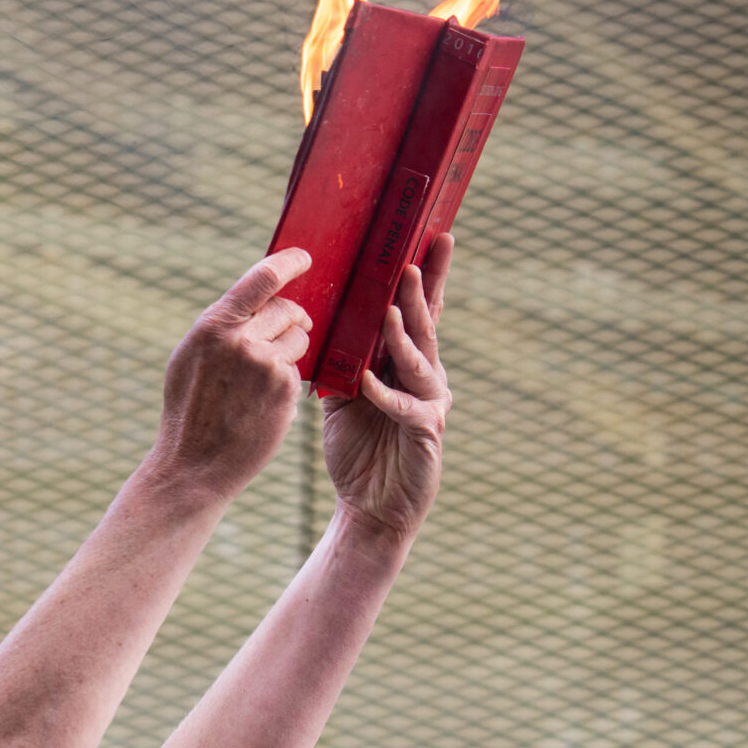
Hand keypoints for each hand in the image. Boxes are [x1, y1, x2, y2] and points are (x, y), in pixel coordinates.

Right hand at [150, 249, 310, 505]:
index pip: (264, 278)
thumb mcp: (192, 357)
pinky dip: (287, 383)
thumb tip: (255, 301)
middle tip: (290, 331)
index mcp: (215, 325)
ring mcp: (267, 366)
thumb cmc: (190, 411)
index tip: (305, 259)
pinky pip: (298, 372)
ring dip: (291, 352)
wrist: (193, 465)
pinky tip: (264, 403)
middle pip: (287, 310)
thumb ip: (223, 327)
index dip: (290, 263)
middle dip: (292, 319)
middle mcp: (243, 340)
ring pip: (300, 340)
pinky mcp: (286, 391)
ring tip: (262, 379)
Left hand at [321, 233, 452, 553]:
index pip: (418, 313)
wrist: (369, 510)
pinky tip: (369, 382)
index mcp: (406, 366)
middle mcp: (426, 379)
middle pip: (425, 327)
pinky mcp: (425, 434)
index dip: (426, 277)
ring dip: (403, 335)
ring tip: (390, 309)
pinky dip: (385, 394)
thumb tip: (315, 320)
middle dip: (420, 293)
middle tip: (410, 262)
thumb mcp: (343, 398)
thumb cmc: (358, 453)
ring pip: (420, 360)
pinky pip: (404, 408)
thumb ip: (339, 361)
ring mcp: (430, 405)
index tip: (432, 237)